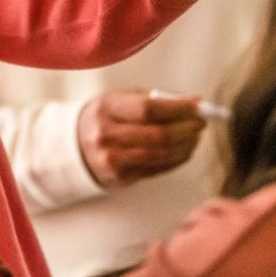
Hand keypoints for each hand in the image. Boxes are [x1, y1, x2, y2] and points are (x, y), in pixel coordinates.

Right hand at [77, 89, 205, 185]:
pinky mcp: (120, 177)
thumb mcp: (121, 100)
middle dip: (187, 129)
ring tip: (194, 137)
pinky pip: (157, 169)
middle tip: (200, 123)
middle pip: (158, 135)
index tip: (198, 106)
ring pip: (161, 154)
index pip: (148, 109)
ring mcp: (112, 159)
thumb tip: (194, 103)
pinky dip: (176, 160)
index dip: (177, 109)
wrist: (75, 146)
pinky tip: (183, 151)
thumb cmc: (106, 117)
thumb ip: (155, 99)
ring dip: (185, 146)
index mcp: (107, 108)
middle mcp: (106, 134)